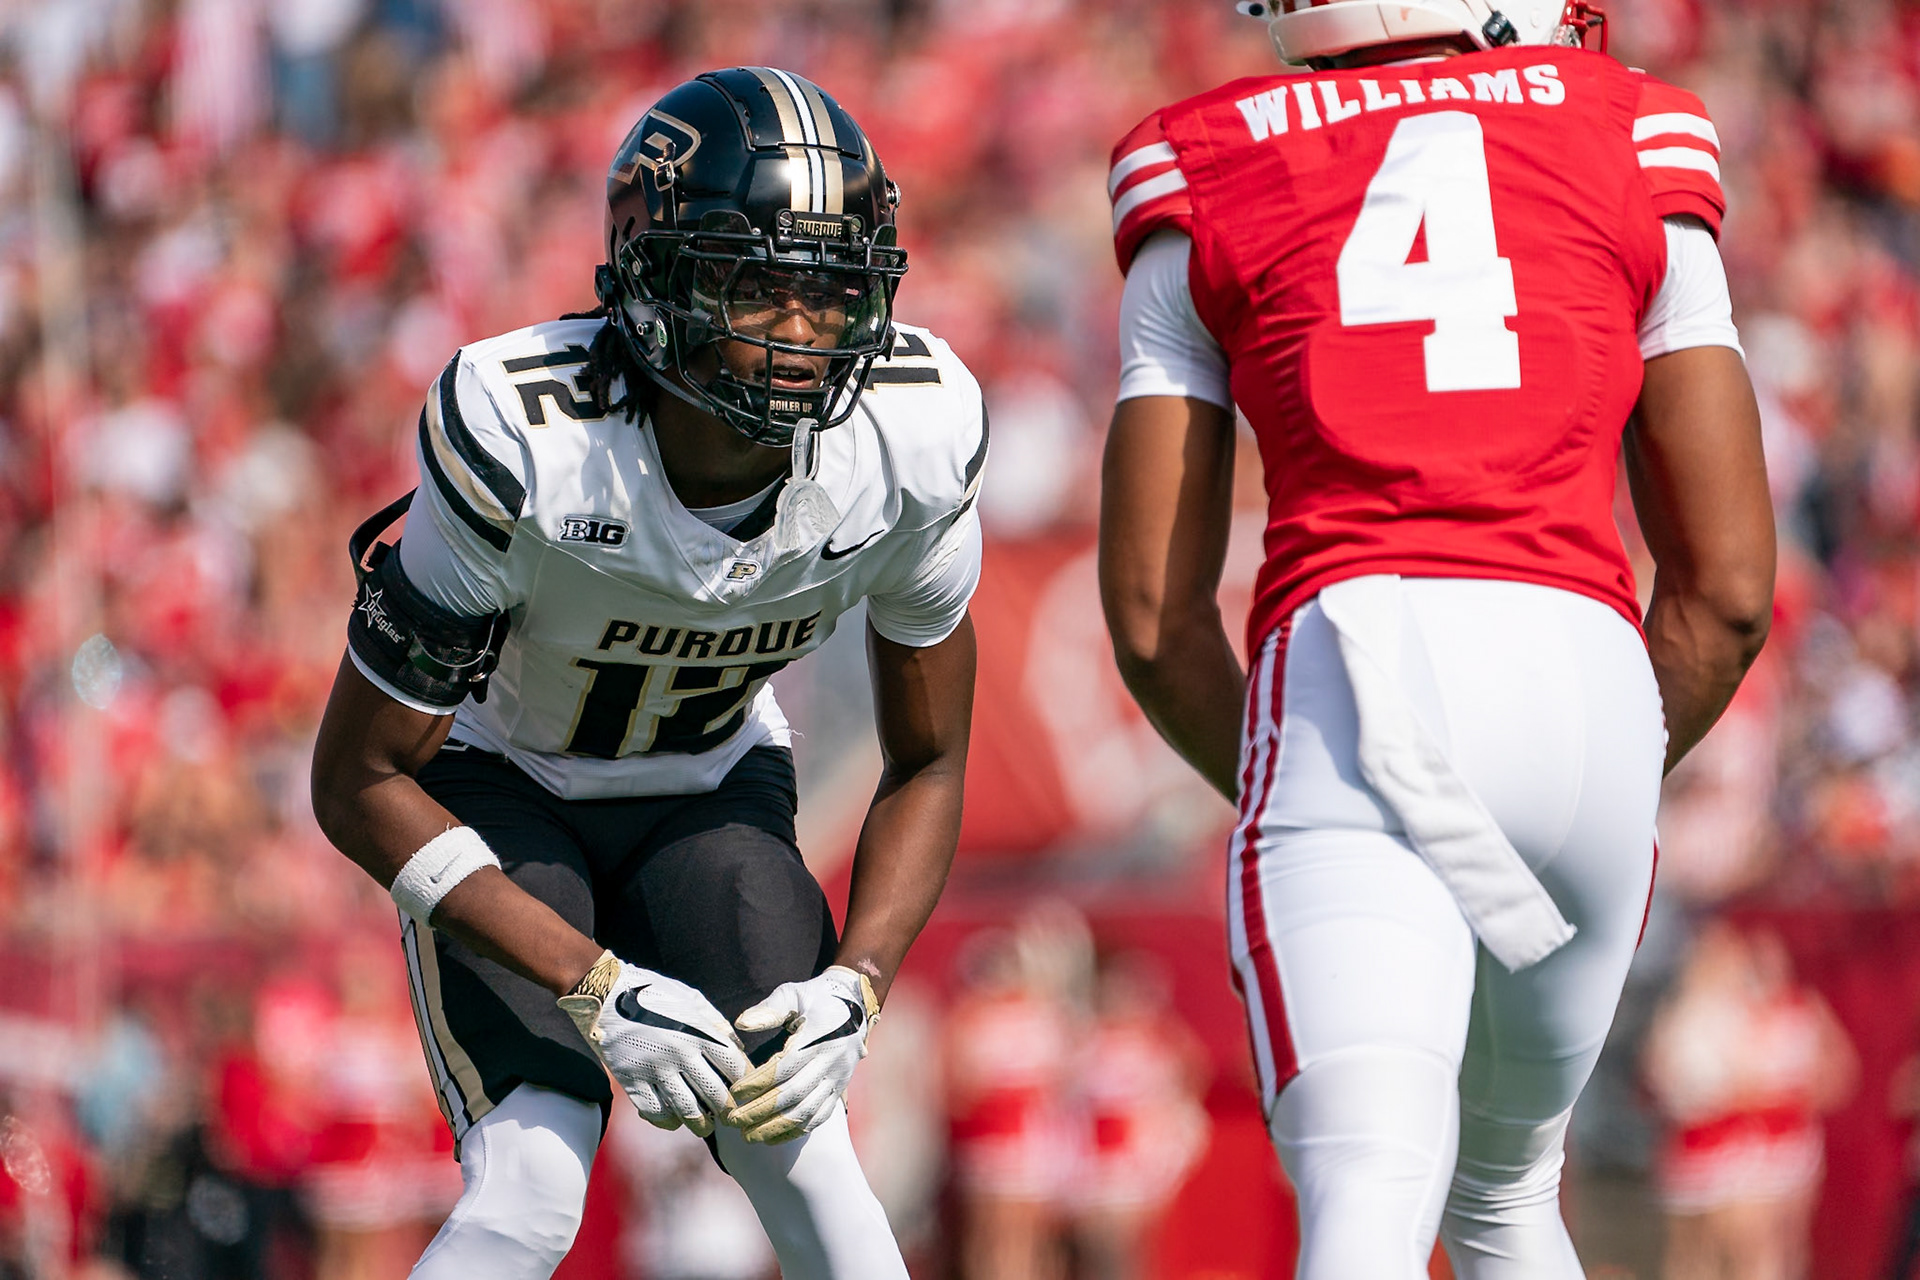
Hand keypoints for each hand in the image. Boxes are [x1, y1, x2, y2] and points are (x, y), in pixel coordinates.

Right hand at [558, 954, 749, 1135]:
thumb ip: (715, 1022)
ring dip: (700, 1123)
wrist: (605, 991)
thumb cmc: (652, 991)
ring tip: (706, 1127)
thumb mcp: (690, 998)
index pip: (733, 1065)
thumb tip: (738, 1046)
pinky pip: (654, 1111)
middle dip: (726, 1109)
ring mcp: (655, 1068)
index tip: (745, 1089)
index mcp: (699, 1031)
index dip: (743, 1081)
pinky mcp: (631, 1079)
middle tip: (729, 1115)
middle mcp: (680, 1052)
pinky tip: (673, 1121)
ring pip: (686, 1109)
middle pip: (714, 1093)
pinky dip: (666, 1121)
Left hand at [725, 966, 878, 1142]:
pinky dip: (796, 1131)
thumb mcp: (793, 994)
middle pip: (793, 1094)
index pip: (784, 1068)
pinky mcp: (839, 1089)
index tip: (734, 1093)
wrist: (854, 1004)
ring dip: (776, 1127)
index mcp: (817, 1037)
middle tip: (733, 1121)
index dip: (757, 1083)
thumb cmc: (816, 998)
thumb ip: (769, 1009)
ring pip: (806, 1111)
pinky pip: (819, 1117)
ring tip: (748, 1136)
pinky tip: (773, 1139)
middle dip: (760, 1111)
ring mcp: (837, 1078)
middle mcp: (830, 1061)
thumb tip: (741, 1024)